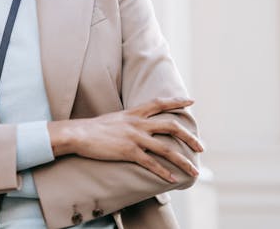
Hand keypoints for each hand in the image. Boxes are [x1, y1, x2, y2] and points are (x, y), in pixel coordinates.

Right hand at [48, 97, 202, 182]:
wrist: (78, 134)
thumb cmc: (93, 128)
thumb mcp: (115, 118)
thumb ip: (129, 120)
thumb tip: (136, 124)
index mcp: (134, 113)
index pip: (160, 103)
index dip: (177, 101)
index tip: (191, 101)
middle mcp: (138, 123)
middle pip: (171, 126)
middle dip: (189, 137)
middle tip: (201, 146)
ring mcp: (134, 138)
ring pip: (166, 149)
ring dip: (182, 161)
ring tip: (194, 170)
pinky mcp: (128, 152)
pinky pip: (151, 164)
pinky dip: (163, 172)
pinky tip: (172, 179)